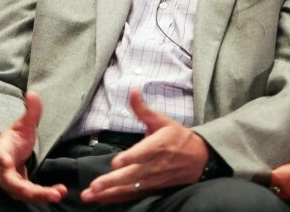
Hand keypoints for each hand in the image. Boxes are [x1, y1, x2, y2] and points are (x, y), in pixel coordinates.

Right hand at [0, 91, 67, 203]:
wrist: (4, 154)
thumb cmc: (12, 140)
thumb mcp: (22, 125)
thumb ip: (30, 113)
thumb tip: (33, 93)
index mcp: (0, 153)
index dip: (2, 163)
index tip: (7, 164)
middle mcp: (2, 172)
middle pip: (12, 184)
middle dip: (29, 190)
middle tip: (48, 192)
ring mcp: (10, 183)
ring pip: (21, 194)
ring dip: (40, 196)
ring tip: (58, 193)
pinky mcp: (19, 190)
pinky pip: (30, 196)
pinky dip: (43, 196)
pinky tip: (59, 193)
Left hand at [80, 89, 209, 203]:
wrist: (199, 159)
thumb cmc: (177, 137)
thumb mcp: (162, 120)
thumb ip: (143, 109)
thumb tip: (132, 90)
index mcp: (158, 146)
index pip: (143, 153)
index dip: (130, 158)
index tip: (116, 162)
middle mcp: (154, 166)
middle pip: (132, 175)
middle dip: (112, 181)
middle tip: (95, 185)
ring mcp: (152, 180)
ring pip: (129, 188)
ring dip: (109, 193)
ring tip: (91, 195)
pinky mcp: (151, 189)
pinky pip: (131, 196)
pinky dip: (115, 198)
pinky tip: (100, 199)